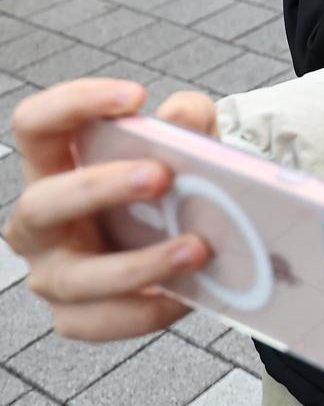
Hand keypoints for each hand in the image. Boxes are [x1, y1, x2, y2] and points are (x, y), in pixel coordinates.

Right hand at [4, 80, 218, 340]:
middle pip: (43, 203)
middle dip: (100, 189)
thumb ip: (188, 120)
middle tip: (161, 176)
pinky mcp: (75, 315)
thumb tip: (182, 118)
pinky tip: (187, 294)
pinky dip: (150, 309)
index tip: (136, 96)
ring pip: (75, 277)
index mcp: (52, 164)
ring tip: (195, 247)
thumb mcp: (188, 141)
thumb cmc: (170, 180)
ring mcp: (50, 271)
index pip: (34, 124)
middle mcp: (38, 220)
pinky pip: (102, 320)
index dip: (74, 104)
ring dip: (138, 264)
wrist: (184, 236)